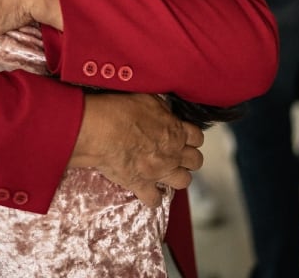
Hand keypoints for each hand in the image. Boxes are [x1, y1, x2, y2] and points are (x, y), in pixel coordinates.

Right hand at [72, 93, 203, 206]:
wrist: (100, 131)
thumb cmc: (120, 110)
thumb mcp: (146, 98)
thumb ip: (161, 109)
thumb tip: (164, 112)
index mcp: (175, 130)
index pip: (197, 137)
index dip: (191, 137)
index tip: (181, 137)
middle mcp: (173, 153)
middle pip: (195, 161)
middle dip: (188, 158)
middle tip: (175, 155)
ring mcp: (160, 171)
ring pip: (184, 181)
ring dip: (176, 177)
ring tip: (165, 172)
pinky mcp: (142, 185)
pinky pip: (155, 200)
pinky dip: (152, 197)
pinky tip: (146, 190)